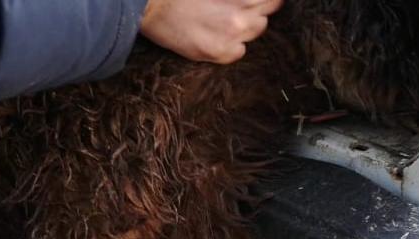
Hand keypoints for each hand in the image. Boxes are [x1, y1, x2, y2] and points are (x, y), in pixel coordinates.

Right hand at [140, 0, 282, 63]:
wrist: (150, 5)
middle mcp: (242, 12)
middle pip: (269, 10)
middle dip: (257, 6)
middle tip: (238, 5)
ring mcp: (232, 34)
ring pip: (257, 30)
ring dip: (247, 24)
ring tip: (227, 18)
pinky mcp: (219, 52)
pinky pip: (239, 51)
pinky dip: (233, 44)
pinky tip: (217, 34)